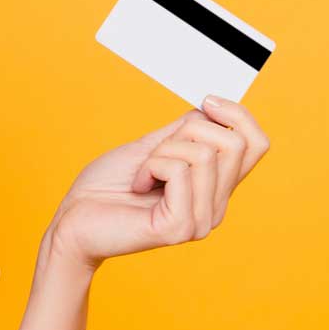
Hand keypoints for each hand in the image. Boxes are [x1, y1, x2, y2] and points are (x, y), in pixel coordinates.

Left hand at [44, 95, 270, 270]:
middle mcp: (215, 207)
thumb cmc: (105, 188)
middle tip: (153, 155)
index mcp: (214, 188)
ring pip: (205, 154)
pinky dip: (152, 166)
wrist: (72, 222)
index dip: (237, 114)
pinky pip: (180, 171)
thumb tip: (214, 109)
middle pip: (233, 143)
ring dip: (162, 152)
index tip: (206, 102)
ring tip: (142, 175)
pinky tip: (139, 187)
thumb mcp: (152, 146)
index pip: (257, 144)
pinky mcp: (180, 227)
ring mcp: (201, 221)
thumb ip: (186, 131)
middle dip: (186, 133)